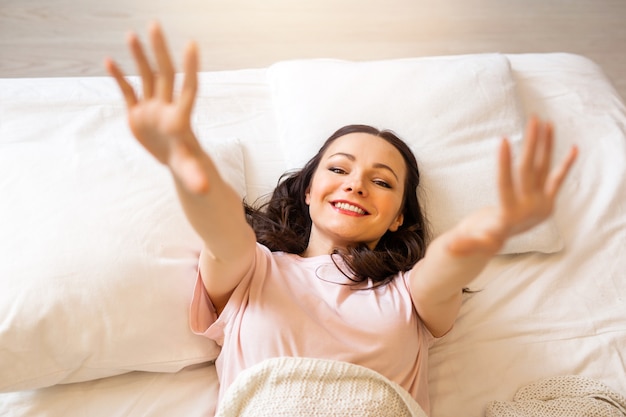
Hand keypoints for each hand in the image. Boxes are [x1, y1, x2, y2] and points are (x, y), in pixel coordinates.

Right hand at [104, 22, 208, 193]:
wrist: (178, 163)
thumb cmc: (189, 166)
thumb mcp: (191, 171)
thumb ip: (195, 176)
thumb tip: (204, 189)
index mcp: (181, 118)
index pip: (188, 88)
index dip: (190, 68)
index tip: (193, 45)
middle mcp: (166, 107)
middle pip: (164, 74)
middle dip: (160, 51)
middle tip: (156, 25)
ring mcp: (152, 108)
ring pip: (146, 77)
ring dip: (139, 57)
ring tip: (132, 34)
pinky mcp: (138, 113)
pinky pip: (128, 91)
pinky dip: (120, 78)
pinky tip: (109, 61)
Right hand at [448, 116, 577, 255]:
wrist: (498, 241)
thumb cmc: (478, 237)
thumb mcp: (469, 241)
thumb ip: (462, 243)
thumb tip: (451, 247)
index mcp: (508, 215)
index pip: (505, 184)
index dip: (503, 163)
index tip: (503, 140)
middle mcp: (529, 208)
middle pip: (529, 171)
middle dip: (531, 144)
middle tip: (532, 120)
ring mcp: (542, 204)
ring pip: (545, 170)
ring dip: (547, 146)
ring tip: (548, 123)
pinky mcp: (548, 201)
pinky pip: (558, 180)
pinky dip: (566, 165)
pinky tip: (575, 149)